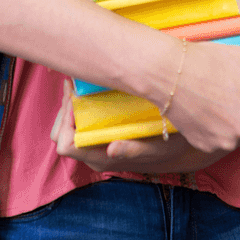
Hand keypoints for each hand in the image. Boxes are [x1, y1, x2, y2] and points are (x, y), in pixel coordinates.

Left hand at [50, 80, 235, 173]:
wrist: (180, 142)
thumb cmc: (169, 143)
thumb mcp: (160, 146)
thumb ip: (136, 149)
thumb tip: (112, 150)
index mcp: (101, 157)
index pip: (66, 144)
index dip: (65, 120)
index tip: (76, 96)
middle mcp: (92, 152)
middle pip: (59, 133)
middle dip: (64, 108)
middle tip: (75, 84)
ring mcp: (94, 142)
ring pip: (65, 125)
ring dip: (69, 104)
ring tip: (80, 83)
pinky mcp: (100, 131)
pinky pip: (78, 118)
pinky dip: (78, 102)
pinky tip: (87, 86)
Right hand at [163, 39, 239, 153]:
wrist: (169, 72)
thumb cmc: (210, 60)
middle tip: (237, 101)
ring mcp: (225, 141)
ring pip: (238, 140)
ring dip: (234, 128)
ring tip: (218, 103)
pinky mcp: (205, 146)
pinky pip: (218, 143)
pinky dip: (214, 132)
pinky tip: (204, 112)